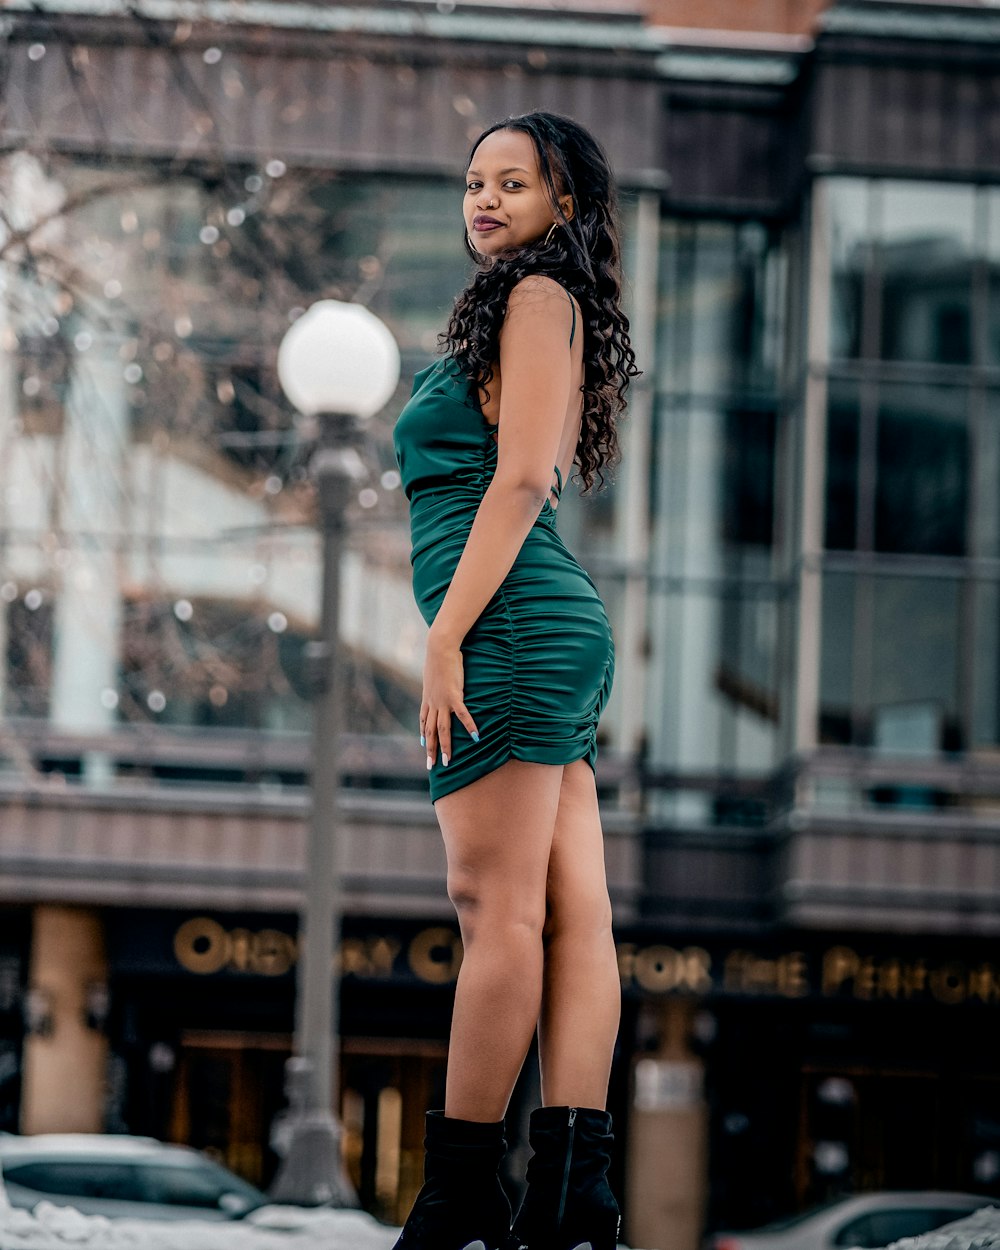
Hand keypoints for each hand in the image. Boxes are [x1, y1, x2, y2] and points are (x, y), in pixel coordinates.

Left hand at [420, 630, 479, 769]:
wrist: (439, 648)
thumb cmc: (438, 657)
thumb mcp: (434, 673)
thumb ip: (436, 681)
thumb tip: (439, 680)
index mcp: (427, 698)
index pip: (424, 721)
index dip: (424, 734)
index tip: (423, 746)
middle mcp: (433, 703)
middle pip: (430, 732)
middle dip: (430, 750)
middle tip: (431, 766)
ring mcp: (442, 701)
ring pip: (442, 729)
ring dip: (445, 747)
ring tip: (448, 761)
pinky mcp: (454, 696)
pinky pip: (462, 715)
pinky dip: (469, 726)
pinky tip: (476, 737)